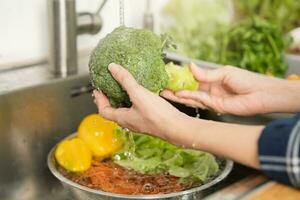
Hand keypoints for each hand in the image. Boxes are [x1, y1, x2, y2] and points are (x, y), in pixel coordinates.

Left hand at [93, 63, 187, 138]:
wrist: (177, 127)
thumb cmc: (157, 115)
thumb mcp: (138, 94)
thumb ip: (125, 80)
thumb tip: (112, 68)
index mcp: (123, 118)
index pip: (104, 111)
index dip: (99, 100)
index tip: (97, 90)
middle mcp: (130, 122)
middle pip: (114, 112)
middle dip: (109, 100)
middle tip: (108, 89)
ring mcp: (140, 122)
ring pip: (126, 111)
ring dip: (122, 100)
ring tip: (123, 89)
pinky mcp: (150, 120)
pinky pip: (137, 110)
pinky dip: (134, 101)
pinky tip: (142, 94)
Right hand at [161, 64, 299, 114]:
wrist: (262, 94)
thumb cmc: (247, 80)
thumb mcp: (224, 73)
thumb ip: (206, 74)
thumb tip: (190, 66)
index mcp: (212, 81)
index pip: (193, 80)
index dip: (181, 78)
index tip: (169, 76)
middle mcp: (210, 91)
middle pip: (189, 90)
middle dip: (176, 89)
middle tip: (162, 87)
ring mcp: (211, 100)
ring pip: (191, 97)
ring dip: (178, 95)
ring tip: (165, 92)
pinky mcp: (215, 106)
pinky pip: (199, 101)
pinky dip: (189, 97)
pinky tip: (179, 94)